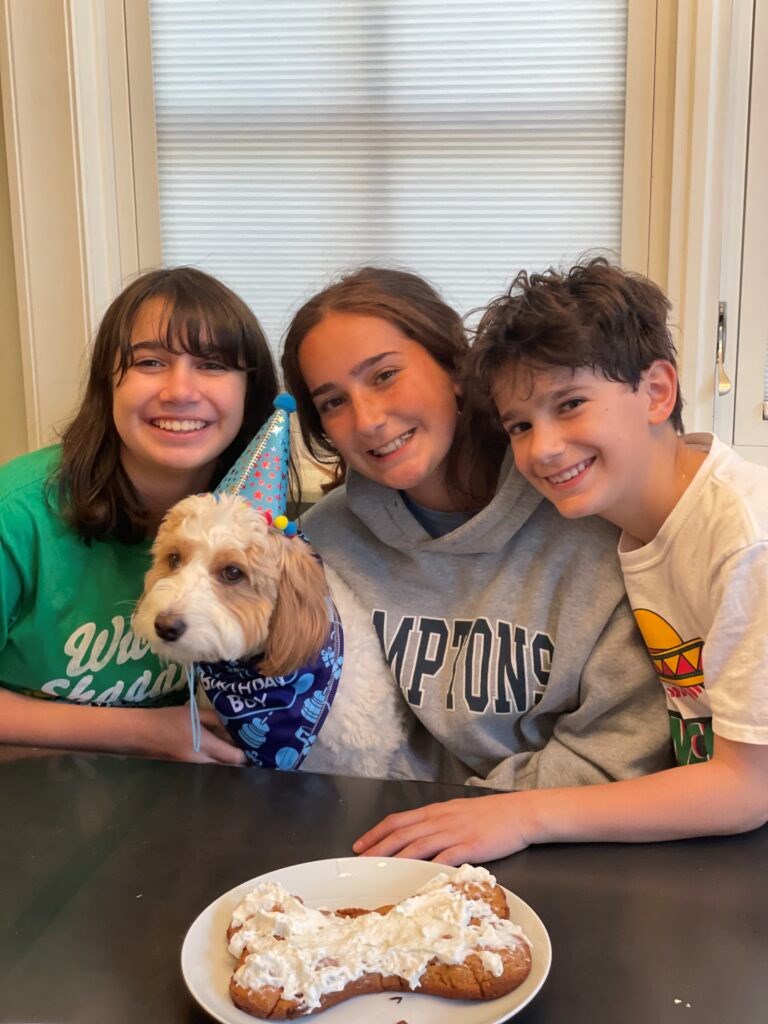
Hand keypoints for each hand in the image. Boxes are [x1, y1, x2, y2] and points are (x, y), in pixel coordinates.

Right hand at [132, 704, 246, 765]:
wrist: (138, 734)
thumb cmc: (167, 720)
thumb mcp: (193, 713)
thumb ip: (216, 718)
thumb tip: (236, 720)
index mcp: (206, 747)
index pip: (236, 758)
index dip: (251, 753)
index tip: (262, 743)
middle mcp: (203, 761)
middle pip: (230, 763)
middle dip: (244, 755)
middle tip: (256, 740)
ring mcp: (194, 765)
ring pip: (220, 763)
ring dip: (231, 754)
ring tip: (243, 739)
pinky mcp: (187, 763)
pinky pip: (209, 761)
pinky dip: (219, 754)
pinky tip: (223, 742)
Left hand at [353, 793, 530, 864]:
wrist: (519, 813)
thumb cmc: (490, 814)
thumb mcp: (458, 812)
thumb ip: (438, 822)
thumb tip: (418, 836)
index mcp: (435, 812)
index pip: (398, 821)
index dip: (376, 833)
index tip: (360, 844)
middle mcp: (440, 821)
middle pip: (401, 834)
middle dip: (378, 848)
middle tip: (360, 862)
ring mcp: (453, 833)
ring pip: (417, 846)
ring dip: (395, 859)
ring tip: (379, 871)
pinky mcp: (469, 847)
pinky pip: (444, 859)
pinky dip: (428, 869)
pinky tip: (416, 879)